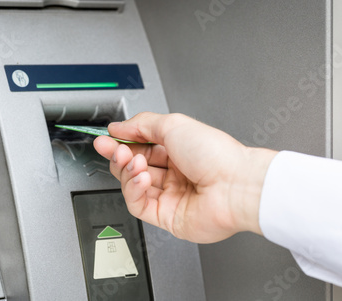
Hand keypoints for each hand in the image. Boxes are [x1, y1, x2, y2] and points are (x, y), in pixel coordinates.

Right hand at [93, 112, 276, 242]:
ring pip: (133, 185)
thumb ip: (142, 125)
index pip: (139, 147)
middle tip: (112, 148)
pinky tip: (141, 178)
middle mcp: (174, 174)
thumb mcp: (174, 125)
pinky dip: (133, 190)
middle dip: (119, 156)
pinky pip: (138, 205)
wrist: (236, 186)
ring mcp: (170, 196)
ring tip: (135, 162)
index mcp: (178, 151)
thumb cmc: (215, 155)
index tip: (105, 138)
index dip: (120, 143)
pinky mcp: (166, 217)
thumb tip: (118, 127)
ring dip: (127, 171)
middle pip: (133, 166)